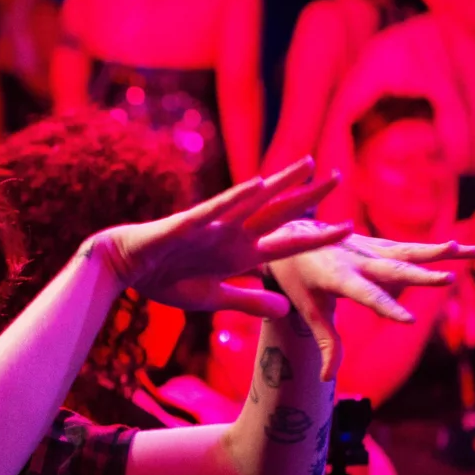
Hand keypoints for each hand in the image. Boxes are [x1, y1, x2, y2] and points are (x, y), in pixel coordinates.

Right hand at [96, 158, 353, 317]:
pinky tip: (257, 184)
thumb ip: (250, 301)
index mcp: (239, 254)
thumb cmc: (165, 280)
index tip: (350, 228)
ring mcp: (211, 226)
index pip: (286, 245)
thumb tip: (287, 309)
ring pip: (251, 201)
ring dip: (280, 184)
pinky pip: (216, 209)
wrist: (124, 268)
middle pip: (277, 214)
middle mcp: (231, 234)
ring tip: (306, 165)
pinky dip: (236, 198)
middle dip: (307, 196)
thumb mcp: (214, 298)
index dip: (317, 238)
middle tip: (339, 176)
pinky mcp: (188, 224)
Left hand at [267, 232, 474, 380]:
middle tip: (449, 279)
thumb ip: (325, 341)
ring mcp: (369, 248)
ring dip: (439, 252)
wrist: (290, 233)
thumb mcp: (307, 309)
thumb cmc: (298, 277)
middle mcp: (357, 258)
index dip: (387, 308)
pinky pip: (409, 248)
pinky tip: (461, 250)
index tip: (410, 321)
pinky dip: (434, 248)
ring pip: (409, 251)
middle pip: (394, 269)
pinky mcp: (378, 244)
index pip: (366, 295)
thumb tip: (328, 379)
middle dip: (422, 275)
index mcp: (337, 276)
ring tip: (469, 251)